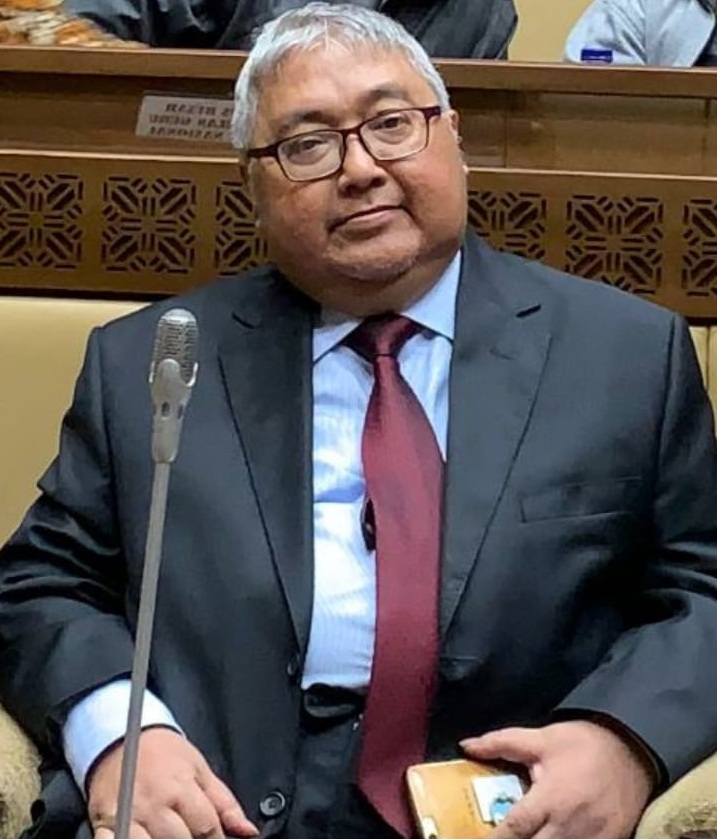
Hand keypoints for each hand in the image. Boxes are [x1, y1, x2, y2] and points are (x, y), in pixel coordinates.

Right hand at [88, 728, 258, 838]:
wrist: (121, 737)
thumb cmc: (164, 754)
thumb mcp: (200, 769)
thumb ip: (225, 804)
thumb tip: (249, 832)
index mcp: (182, 789)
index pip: (208, 829)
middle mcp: (155, 804)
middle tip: (194, 835)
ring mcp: (128, 817)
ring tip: (172, 836)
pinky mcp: (105, 825)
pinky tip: (144, 838)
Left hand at [461, 720, 654, 838]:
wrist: (633, 749)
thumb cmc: (582, 743)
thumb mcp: (541, 738)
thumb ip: (501, 743)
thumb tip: (466, 745)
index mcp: (550, 799)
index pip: (515, 830)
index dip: (495, 838)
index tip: (476, 837)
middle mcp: (570, 827)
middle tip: (504, 834)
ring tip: (528, 836)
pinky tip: (555, 837)